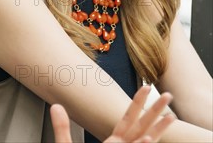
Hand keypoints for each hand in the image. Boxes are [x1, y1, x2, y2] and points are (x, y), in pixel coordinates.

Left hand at [51, 86, 175, 142]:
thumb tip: (56, 106)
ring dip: (157, 130)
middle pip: (141, 127)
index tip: (145, 87)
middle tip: (167, 94)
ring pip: (144, 141)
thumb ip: (62, 127)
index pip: (128, 119)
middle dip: (154, 112)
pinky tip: (146, 140)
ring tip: (170, 116)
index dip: (137, 103)